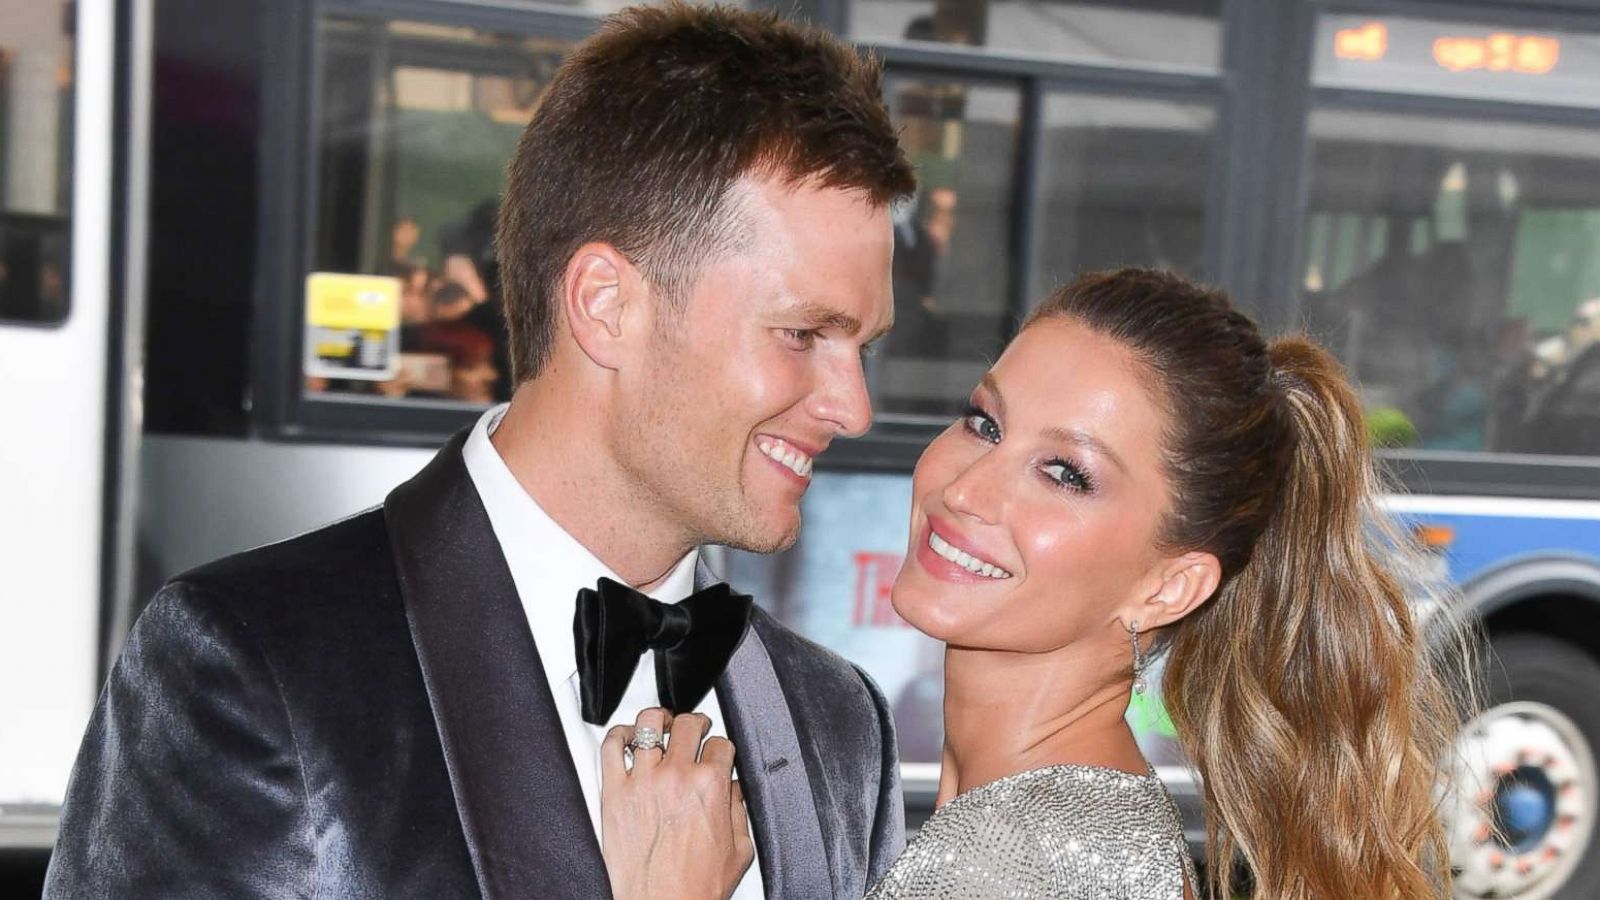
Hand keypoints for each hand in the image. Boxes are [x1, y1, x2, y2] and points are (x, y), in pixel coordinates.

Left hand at [601, 708, 753, 899]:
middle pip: (687, 723)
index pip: (720, 743)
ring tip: (662, 725)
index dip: (721, 747)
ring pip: (649, 723)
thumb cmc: (696, 886)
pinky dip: (620, 734)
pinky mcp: (614, 792)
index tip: (717, 753)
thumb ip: (739, 810)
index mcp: (710, 786)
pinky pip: (612, 746)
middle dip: (696, 723)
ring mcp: (643, 781)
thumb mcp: (739, 849)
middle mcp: (677, 776)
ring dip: (659, 720)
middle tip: (695, 729)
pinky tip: (628, 737)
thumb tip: (734, 790)